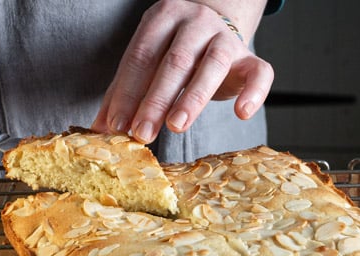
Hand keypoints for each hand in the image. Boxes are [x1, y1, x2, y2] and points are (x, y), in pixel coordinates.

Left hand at [91, 0, 272, 143]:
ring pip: (212, 65)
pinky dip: (253, 93)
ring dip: (193, 98)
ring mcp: (225, 38)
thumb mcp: (147, 64)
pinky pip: (260, 73)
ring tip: (176, 127)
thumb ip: (125, 93)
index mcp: (163, 18)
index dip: (127, 92)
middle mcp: (195, 23)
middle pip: (174, 61)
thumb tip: (99, 131)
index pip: (141, 56)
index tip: (116, 125)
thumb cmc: (175, 53)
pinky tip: (242, 114)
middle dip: (155, 100)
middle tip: (142, 133)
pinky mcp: (250, 58)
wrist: (215, 30)